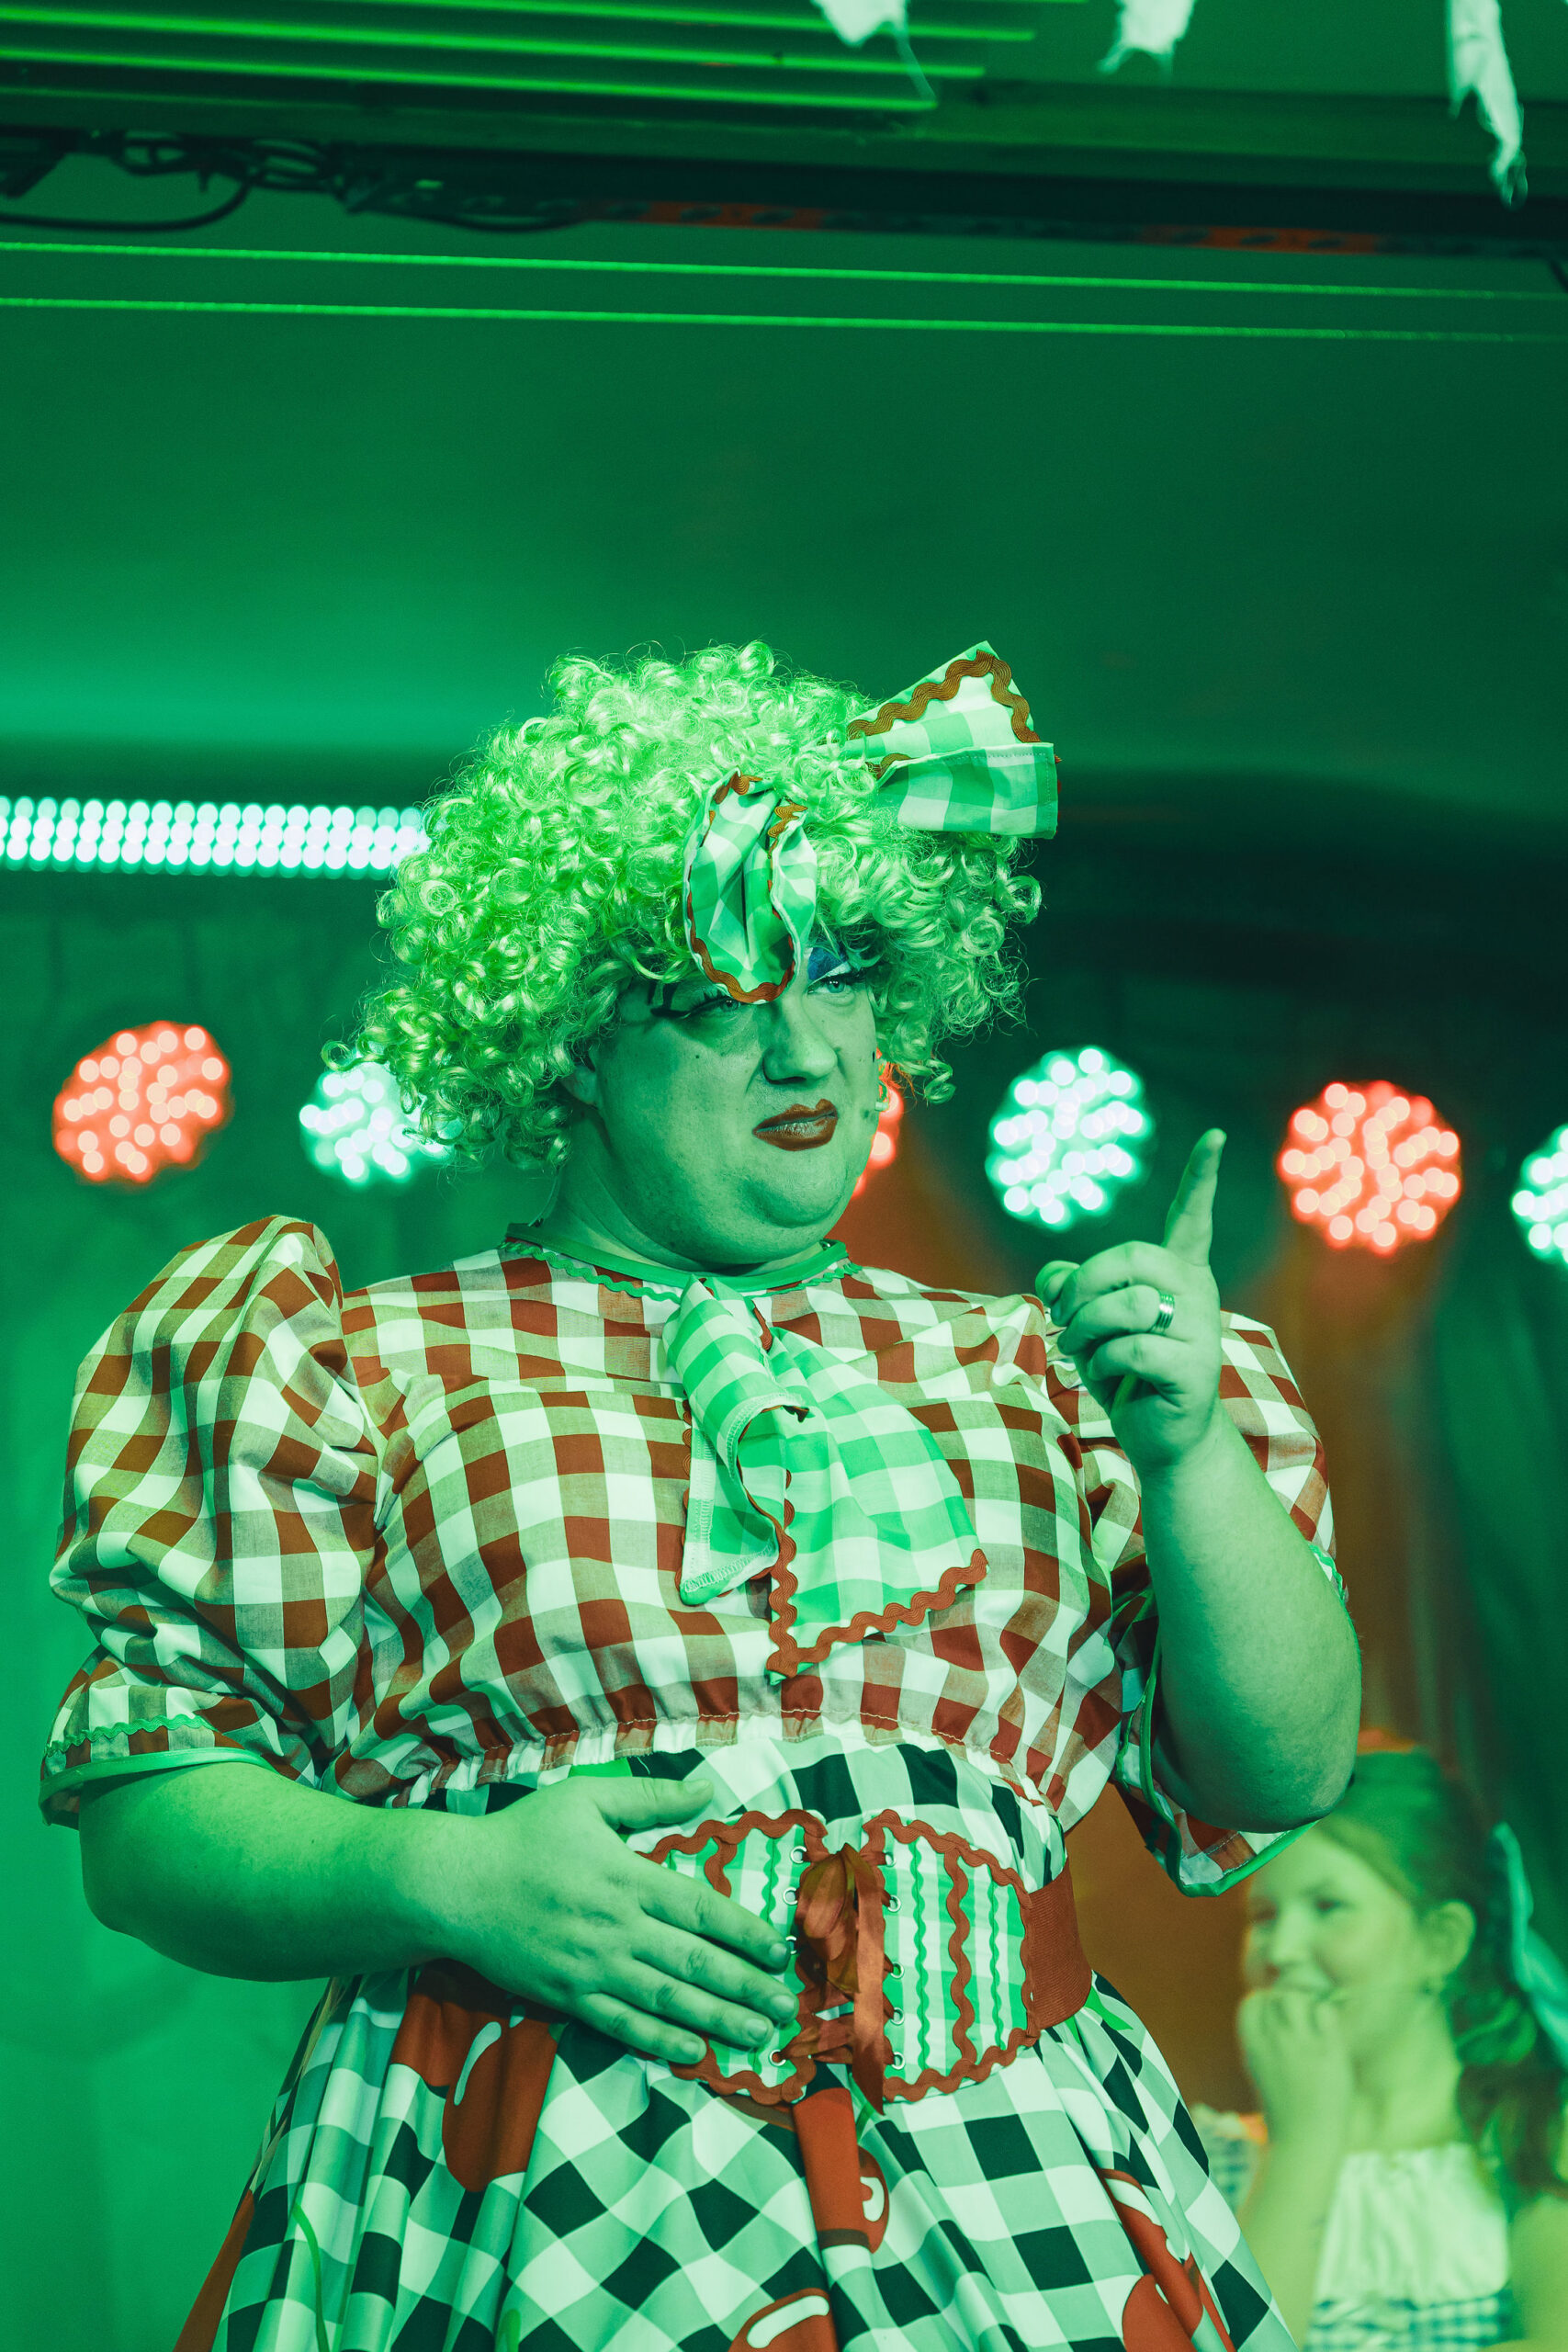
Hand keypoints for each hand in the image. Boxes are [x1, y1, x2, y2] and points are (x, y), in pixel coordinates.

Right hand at [430, 1772, 797, 2065]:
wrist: (456, 1888)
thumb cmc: (524, 1836)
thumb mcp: (586, 1799)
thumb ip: (650, 1798)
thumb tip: (706, 1788)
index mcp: (628, 1878)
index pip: (702, 1909)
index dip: (745, 1932)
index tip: (779, 1950)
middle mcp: (618, 1928)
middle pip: (694, 1964)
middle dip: (746, 1987)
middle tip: (787, 2008)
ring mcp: (593, 1968)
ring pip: (667, 2001)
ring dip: (717, 2020)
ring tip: (759, 2036)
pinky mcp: (568, 1997)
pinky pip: (622, 2024)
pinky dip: (660, 2040)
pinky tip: (693, 2050)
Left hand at [1036, 1129, 1225, 1475]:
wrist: (1159, 1435)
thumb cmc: (1124, 1372)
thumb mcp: (1088, 1324)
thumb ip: (1068, 1287)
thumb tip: (1054, 1276)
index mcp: (1178, 1271)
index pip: (1190, 1216)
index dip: (1201, 1177)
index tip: (1214, 1136)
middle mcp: (1198, 1291)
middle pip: (1129, 1256)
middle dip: (1083, 1287)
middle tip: (1065, 1317)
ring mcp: (1203, 1328)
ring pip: (1127, 1303)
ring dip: (1086, 1331)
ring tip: (1083, 1352)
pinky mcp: (1197, 1367)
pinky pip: (1133, 1348)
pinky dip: (1104, 1364)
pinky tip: (1112, 1378)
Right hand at [1238, 1985, 1354, 2148]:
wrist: (1306, 2142)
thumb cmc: (1285, 2111)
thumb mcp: (1261, 2072)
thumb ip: (1265, 2042)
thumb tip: (1279, 2010)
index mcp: (1253, 2047)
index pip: (1252, 2002)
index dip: (1266, 2003)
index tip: (1278, 2016)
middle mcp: (1273, 2041)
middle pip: (1277, 1997)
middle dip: (1290, 2004)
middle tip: (1303, 2023)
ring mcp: (1300, 2045)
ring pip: (1298, 1998)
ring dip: (1308, 2006)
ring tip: (1317, 2027)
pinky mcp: (1328, 2051)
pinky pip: (1325, 2013)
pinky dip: (1328, 2017)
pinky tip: (1330, 2036)